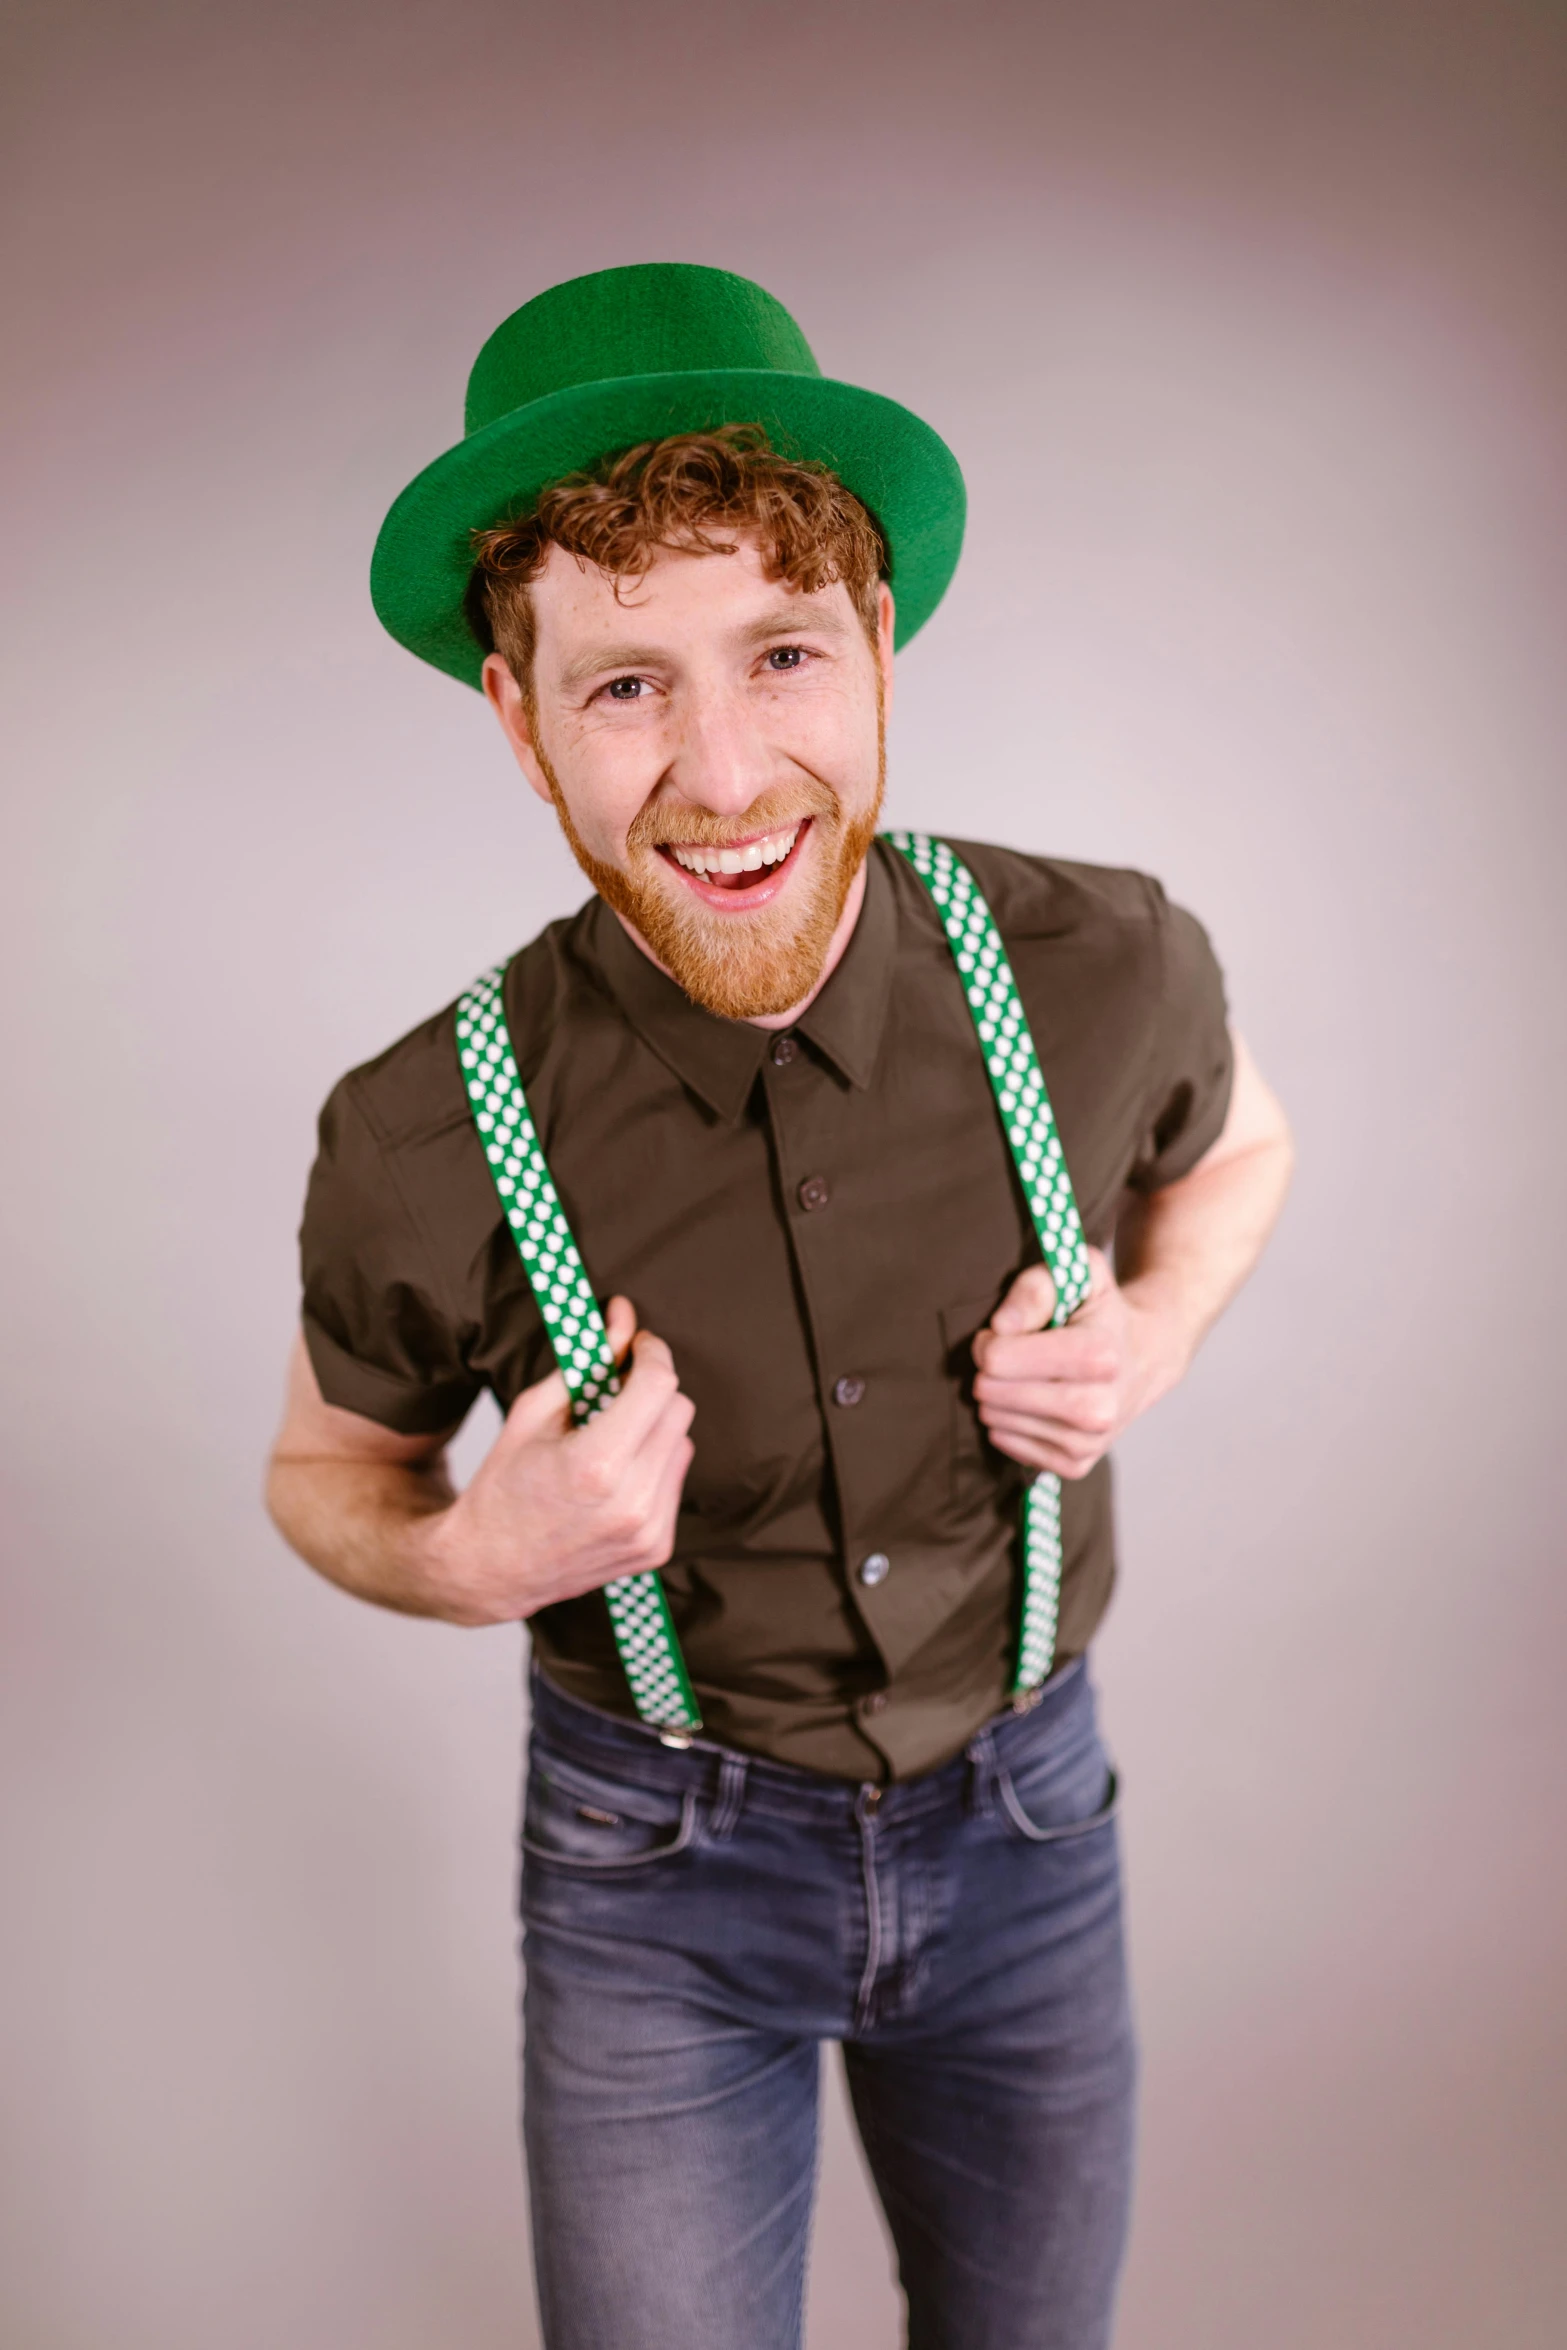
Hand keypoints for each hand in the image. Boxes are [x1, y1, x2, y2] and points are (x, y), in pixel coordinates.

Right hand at [424, 1297, 695, 1624]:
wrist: (489, 1568)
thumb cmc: (502, 1486)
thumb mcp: (533, 1412)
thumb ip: (586, 1362)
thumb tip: (622, 1315)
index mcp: (596, 1465)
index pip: (658, 1385)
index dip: (652, 1353)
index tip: (639, 1345)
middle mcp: (631, 1503)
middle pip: (679, 1411)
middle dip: (651, 1389)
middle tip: (618, 1388)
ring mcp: (648, 1532)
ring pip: (683, 1445)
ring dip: (654, 1430)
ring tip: (607, 1442)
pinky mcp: (657, 1549)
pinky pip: (676, 1482)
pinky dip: (653, 1468)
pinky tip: (614, 1478)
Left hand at [970, 1248, 1186, 1479]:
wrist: (1145, 1355)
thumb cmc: (1099, 1311)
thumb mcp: (1078, 1277)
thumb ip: (1035, 1288)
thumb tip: (1000, 1326)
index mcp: (1099, 1355)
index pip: (999, 1358)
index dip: (989, 1340)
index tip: (1004, 1331)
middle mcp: (1099, 1407)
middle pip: (994, 1394)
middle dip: (987, 1371)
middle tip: (1004, 1356)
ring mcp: (1089, 1441)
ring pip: (998, 1423)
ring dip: (995, 1399)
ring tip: (1019, 1378)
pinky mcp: (1077, 1464)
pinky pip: (1012, 1449)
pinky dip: (1007, 1426)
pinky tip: (1028, 1405)